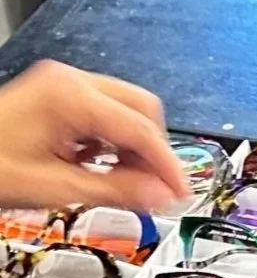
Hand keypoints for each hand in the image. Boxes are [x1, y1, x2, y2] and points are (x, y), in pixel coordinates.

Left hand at [0, 61, 188, 210]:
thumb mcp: (53, 188)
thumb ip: (117, 191)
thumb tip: (163, 195)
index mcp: (69, 96)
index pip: (142, 129)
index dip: (169, 165)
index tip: (183, 191)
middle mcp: (70, 82)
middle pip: (143, 110)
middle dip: (155, 150)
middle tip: (158, 188)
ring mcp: (63, 87)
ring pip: (128, 111)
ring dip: (135, 148)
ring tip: (130, 183)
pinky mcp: (57, 98)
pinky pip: (105, 115)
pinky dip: (113, 142)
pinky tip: (104, 167)